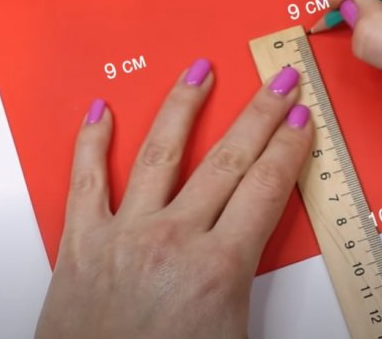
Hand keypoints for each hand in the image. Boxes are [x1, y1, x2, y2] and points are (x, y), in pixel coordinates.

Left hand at [35, 60, 311, 338]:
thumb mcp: (236, 334)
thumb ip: (253, 281)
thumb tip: (267, 248)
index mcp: (219, 268)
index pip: (266, 187)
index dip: (288, 147)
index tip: (300, 119)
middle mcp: (173, 240)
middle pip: (228, 160)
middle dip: (261, 114)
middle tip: (279, 80)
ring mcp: (125, 235)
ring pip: (161, 152)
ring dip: (185, 106)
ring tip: (200, 70)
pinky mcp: (81, 243)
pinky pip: (85, 180)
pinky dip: (91, 142)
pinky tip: (101, 111)